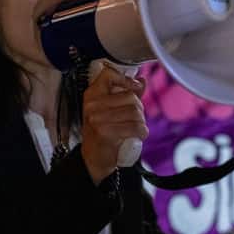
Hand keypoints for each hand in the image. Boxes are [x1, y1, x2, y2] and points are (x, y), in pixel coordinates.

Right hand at [81, 66, 147, 184]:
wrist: (94, 158)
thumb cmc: (102, 133)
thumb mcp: (110, 110)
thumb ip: (126, 93)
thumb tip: (141, 80)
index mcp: (92, 95)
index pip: (109, 74)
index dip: (125, 79)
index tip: (134, 88)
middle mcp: (92, 105)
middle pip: (130, 96)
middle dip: (139, 109)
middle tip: (134, 119)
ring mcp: (97, 118)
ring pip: (135, 112)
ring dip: (141, 122)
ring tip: (135, 128)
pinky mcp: (105, 132)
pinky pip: (135, 127)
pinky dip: (142, 132)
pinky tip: (138, 135)